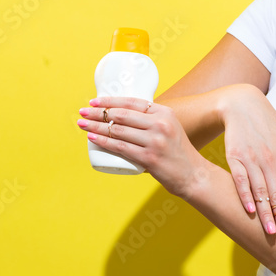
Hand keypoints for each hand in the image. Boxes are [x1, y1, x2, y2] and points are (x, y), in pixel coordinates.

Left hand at [78, 97, 206, 197]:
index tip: (94, 101)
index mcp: (165, 112)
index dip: (110, 100)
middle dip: (98, 113)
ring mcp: (154, 141)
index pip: (132, 101)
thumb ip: (151, 121)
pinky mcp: (149, 157)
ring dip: (95, 127)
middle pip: (121, 115)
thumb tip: (124, 117)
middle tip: (83, 113)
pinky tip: (92, 138)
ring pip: (117, 131)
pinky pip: (120, 147)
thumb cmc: (178, 153)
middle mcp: (160, 124)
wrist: (193, 175)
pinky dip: (103, 142)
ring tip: (82, 125)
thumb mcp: (170, 128)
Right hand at [218, 84, 275, 242]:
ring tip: (269, 233)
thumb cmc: (269, 127)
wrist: (243, 105)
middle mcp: (271, 160)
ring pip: (261, 192)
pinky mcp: (235, 157)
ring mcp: (253, 159)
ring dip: (266, 214)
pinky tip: (249, 211)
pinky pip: (241, 180)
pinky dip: (245, 196)